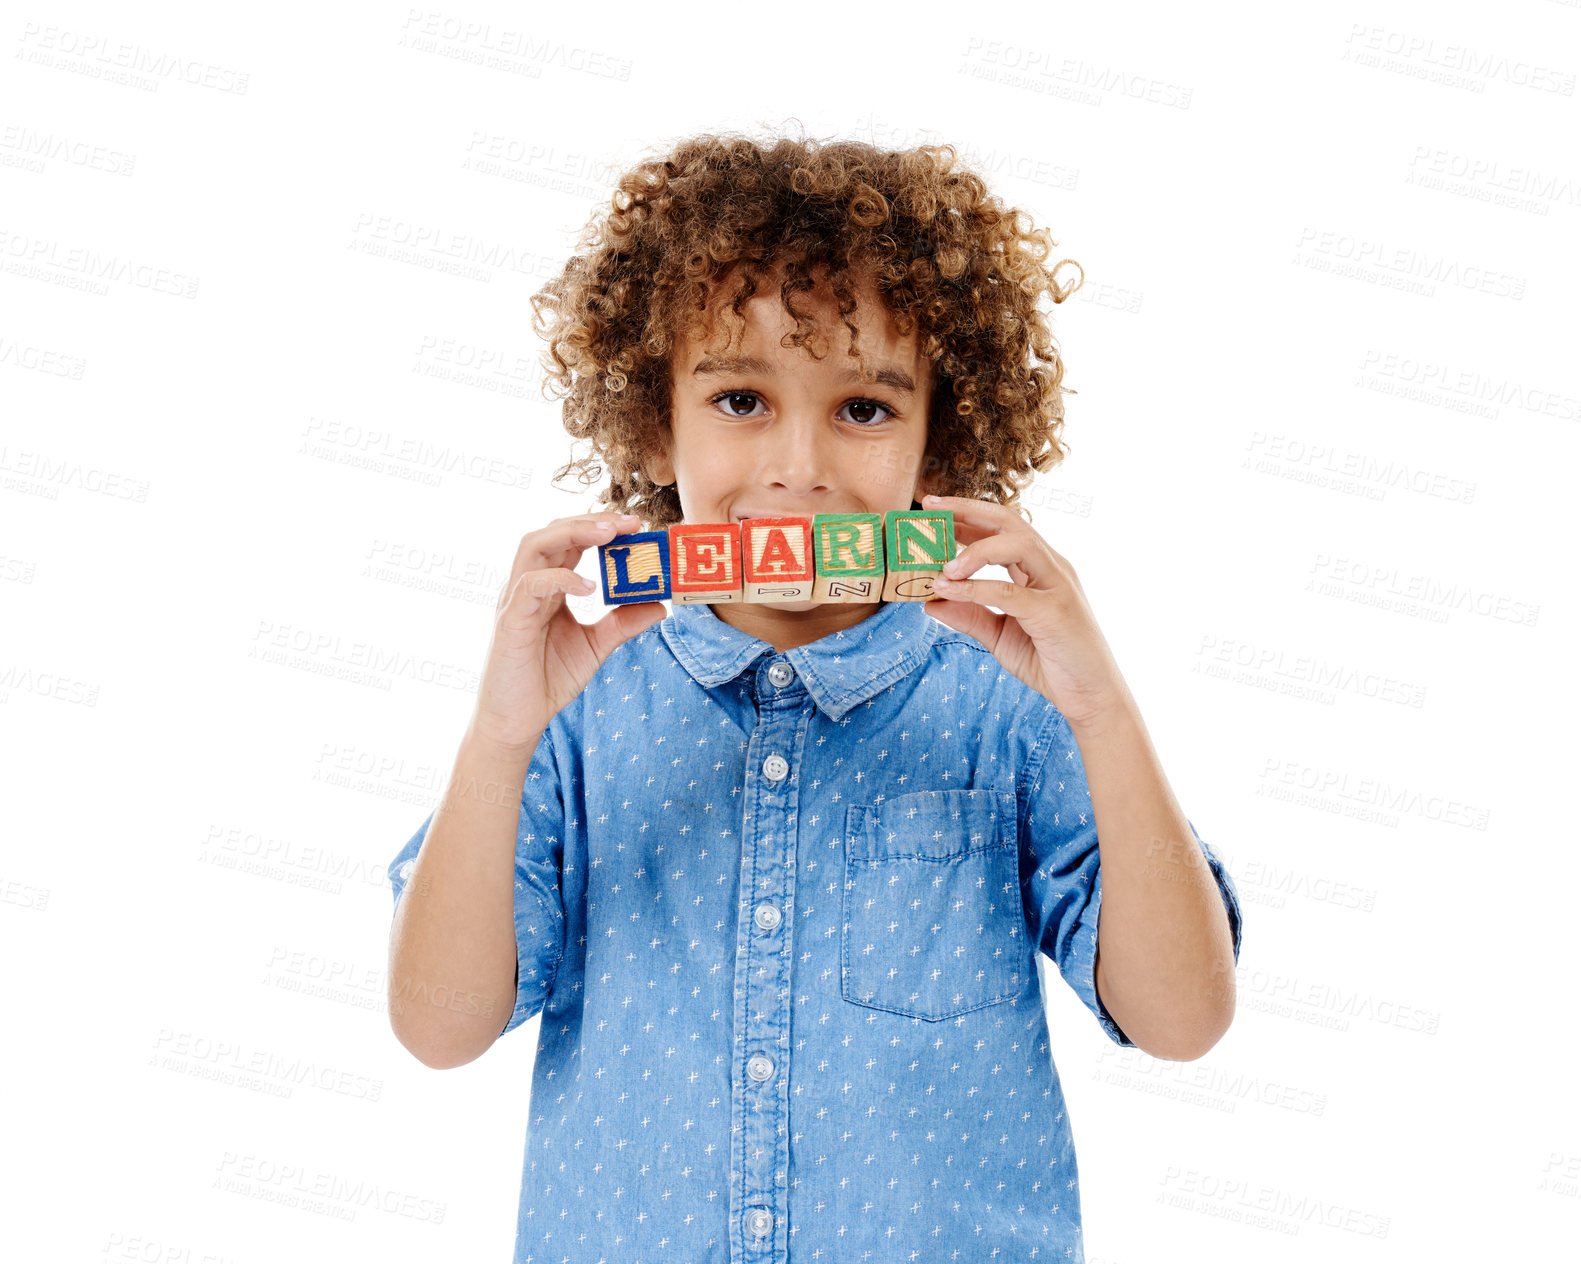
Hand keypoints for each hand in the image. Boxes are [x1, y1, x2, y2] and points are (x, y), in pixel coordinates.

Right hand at [471, 512, 666, 749]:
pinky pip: (530, 585)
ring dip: (572, 533)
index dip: (600, 527)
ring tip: (608, 534)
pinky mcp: (510, 621)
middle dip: (590, 520)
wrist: (517, 720)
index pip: (570, 541)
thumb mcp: (596, 646)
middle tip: (628, 522)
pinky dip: (560, 578)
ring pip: (534, 545)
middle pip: (552, 532)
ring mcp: (516, 600)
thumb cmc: (548, 680)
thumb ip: (623, 623)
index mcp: (548, 587)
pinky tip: (590, 585)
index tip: (636, 526)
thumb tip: (660, 605)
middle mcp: (529, 585)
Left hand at [920, 494, 1132, 733]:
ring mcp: (1057, 586)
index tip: (933, 510)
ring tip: (942, 565)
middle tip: (931, 508)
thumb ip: (969, 615)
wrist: (1091, 696)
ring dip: (975, 549)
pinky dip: (976, 588)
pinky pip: (1010, 591)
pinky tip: (949, 590)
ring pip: (1018, 544)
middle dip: (968, 509)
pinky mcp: (1055, 612)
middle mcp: (1051, 568)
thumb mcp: (1000, 636)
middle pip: (1010, 521)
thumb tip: (930, 601)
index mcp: (1040, 569)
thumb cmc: (1051, 663)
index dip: (968, 515)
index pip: (1002, 528)